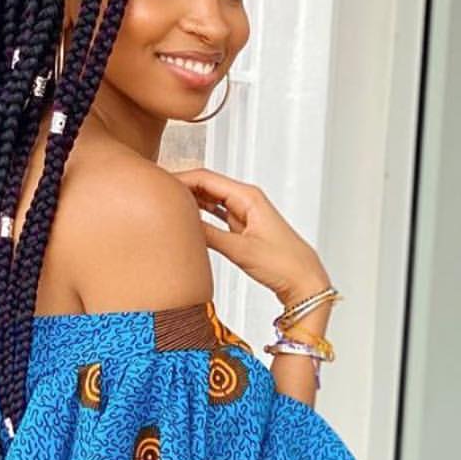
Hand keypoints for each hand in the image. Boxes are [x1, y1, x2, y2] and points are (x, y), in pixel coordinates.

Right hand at [167, 166, 328, 305]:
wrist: (305, 281)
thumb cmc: (284, 264)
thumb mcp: (241, 250)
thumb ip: (209, 235)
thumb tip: (183, 224)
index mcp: (248, 196)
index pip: (205, 178)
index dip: (179, 178)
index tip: (157, 184)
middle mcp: (246, 200)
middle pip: (206, 185)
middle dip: (182, 187)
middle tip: (156, 194)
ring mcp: (245, 213)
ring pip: (210, 200)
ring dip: (190, 201)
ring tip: (166, 205)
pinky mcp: (244, 228)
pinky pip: (217, 215)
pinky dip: (202, 216)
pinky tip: (188, 219)